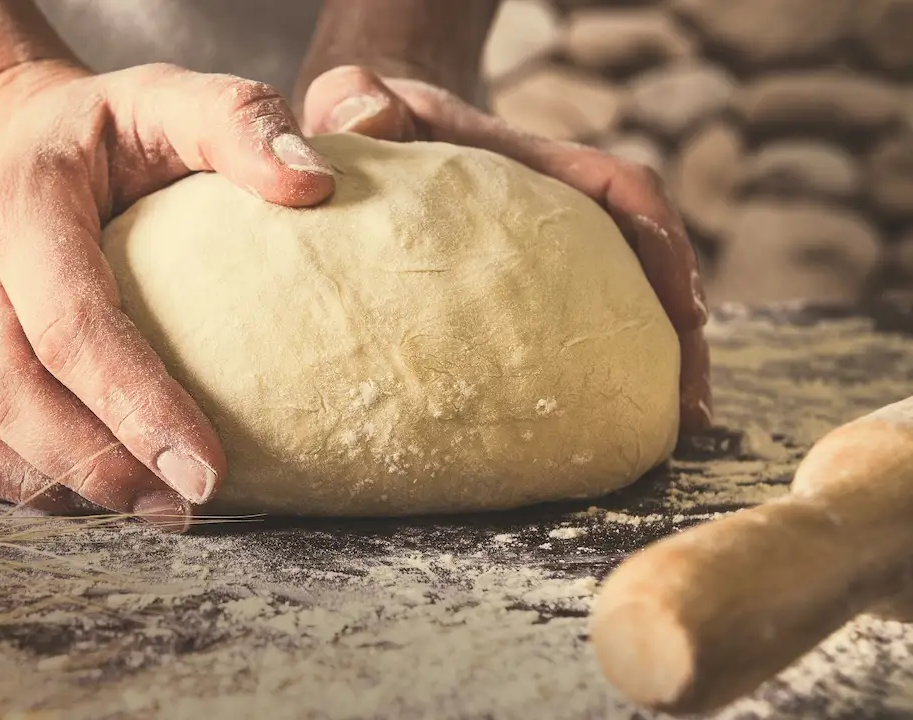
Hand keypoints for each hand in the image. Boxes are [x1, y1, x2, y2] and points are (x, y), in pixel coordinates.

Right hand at [0, 61, 335, 529]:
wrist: (17, 143)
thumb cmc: (111, 133)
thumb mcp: (171, 99)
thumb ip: (238, 122)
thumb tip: (314, 185)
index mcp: (20, 205)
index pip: (69, 321)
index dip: (134, 403)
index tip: (210, 468)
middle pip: (8, 389)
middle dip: (97, 463)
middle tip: (187, 506)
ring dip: (53, 485)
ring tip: (151, 512)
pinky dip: (5, 482)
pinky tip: (87, 498)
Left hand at [301, 66, 712, 435]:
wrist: (358, 133)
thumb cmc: (361, 118)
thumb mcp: (353, 97)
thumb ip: (357, 97)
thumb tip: (374, 121)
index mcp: (526, 164)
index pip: (618, 189)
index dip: (661, 244)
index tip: (686, 309)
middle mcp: (549, 206)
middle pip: (642, 261)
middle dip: (678, 331)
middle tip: (690, 410)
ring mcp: (537, 252)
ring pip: (615, 305)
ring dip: (650, 364)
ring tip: (664, 439)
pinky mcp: (514, 292)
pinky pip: (566, 332)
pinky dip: (588, 379)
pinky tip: (587, 437)